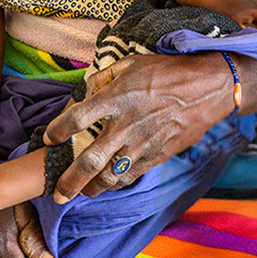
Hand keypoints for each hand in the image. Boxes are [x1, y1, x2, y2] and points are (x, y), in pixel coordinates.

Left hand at [43, 53, 230, 200]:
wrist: (208, 88)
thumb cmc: (167, 71)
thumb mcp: (130, 64)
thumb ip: (103, 78)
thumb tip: (86, 91)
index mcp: (116, 98)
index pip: (77, 118)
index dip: (58, 130)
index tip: (48, 138)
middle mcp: (125, 125)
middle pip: (89, 160)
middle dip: (70, 181)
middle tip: (57, 194)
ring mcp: (142, 144)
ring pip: (110, 176)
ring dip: (91, 189)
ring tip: (80, 193)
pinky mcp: (157, 155)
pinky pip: (131, 176)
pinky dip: (115, 184)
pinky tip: (106, 185)